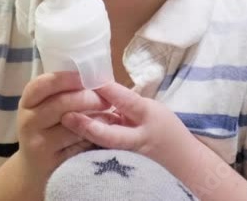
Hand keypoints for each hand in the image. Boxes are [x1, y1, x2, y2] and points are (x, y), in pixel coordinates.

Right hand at [13, 71, 110, 192]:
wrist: (34, 167)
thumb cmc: (47, 127)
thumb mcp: (45, 106)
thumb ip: (61, 91)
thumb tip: (92, 74)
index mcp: (27, 102)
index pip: (44, 84)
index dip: (67, 78)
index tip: (87, 77)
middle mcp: (28, 121)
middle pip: (62, 103)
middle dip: (89, 98)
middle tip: (106, 98)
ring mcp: (38, 143)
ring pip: (73, 124)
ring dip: (96, 117)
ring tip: (110, 113)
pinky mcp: (52, 161)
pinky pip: (79, 144)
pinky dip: (94, 136)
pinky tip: (103, 131)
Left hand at [59, 82, 194, 169]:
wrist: (182, 162)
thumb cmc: (164, 129)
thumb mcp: (151, 110)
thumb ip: (127, 102)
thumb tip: (98, 87)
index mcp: (149, 117)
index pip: (128, 103)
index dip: (110, 92)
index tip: (92, 80)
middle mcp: (138, 139)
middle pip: (112, 135)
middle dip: (89, 127)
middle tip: (67, 116)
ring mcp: (129, 156)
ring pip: (104, 148)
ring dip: (83, 136)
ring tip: (63, 124)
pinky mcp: (122, 166)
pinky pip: (102, 155)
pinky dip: (87, 146)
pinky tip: (70, 138)